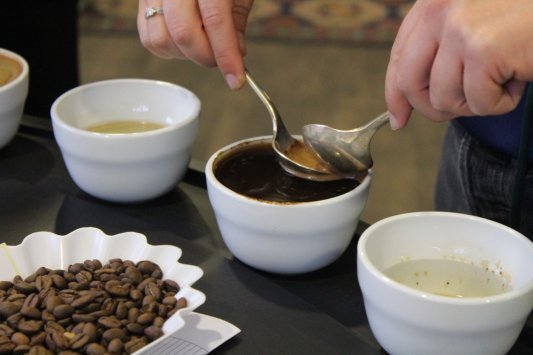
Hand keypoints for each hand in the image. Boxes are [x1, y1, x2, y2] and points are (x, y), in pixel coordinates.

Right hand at [137, 0, 253, 88]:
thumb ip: (236, 19)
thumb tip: (235, 54)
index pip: (214, 20)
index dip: (226, 55)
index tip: (235, 79)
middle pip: (182, 32)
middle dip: (206, 56)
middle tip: (222, 59)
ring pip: (161, 39)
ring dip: (186, 55)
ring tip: (204, 44)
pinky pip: (149, 36)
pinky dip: (169, 49)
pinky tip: (185, 41)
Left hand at [385, 0, 532, 128]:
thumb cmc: (525, 17)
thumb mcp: (474, 21)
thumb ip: (441, 47)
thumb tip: (408, 99)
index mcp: (434, 1)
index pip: (398, 57)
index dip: (396, 94)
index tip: (398, 119)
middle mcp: (440, 9)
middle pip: (410, 84)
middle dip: (433, 107)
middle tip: (463, 106)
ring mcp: (460, 28)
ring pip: (444, 99)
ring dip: (476, 101)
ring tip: (503, 77)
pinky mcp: (484, 49)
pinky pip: (479, 103)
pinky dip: (502, 102)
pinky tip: (519, 77)